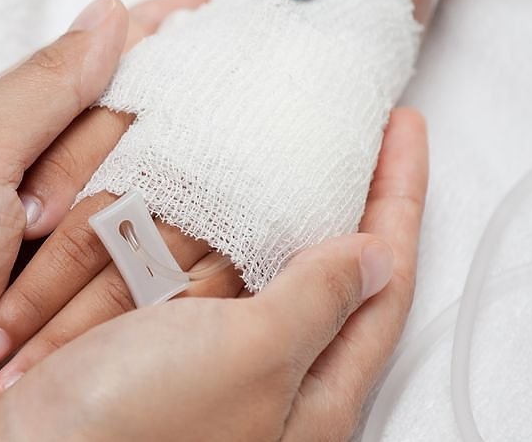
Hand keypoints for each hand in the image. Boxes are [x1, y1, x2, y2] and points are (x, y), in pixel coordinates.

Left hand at [0, 0, 248, 391]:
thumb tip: (109, 10)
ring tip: (10, 290)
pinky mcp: (78, 311)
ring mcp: (59, 248)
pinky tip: (98, 308)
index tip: (213, 10)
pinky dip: (111, 294)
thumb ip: (44, 86)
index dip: (155, 40)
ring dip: (87, 248)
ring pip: (139, 211)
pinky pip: (137, 281)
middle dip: (97, 170)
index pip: (96, 66)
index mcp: (0, 128)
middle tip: (27, 224)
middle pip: (128, 140)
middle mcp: (35, 180)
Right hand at [0, 108, 428, 440]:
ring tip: (255, 127)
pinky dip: (176, 219)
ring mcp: (194, 357)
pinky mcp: (134, 341)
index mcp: (309, 394)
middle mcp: (258, 375)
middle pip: (318, 267)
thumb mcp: (245, 358)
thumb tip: (378, 253)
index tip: (401, 123)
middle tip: (332, 119)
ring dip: (248, 195)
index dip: (398, 197)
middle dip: (329, 190)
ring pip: (239, 258)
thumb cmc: (130, 428)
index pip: (382, 280)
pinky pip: (170, 265)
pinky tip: (172, 178)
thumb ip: (316, 302)